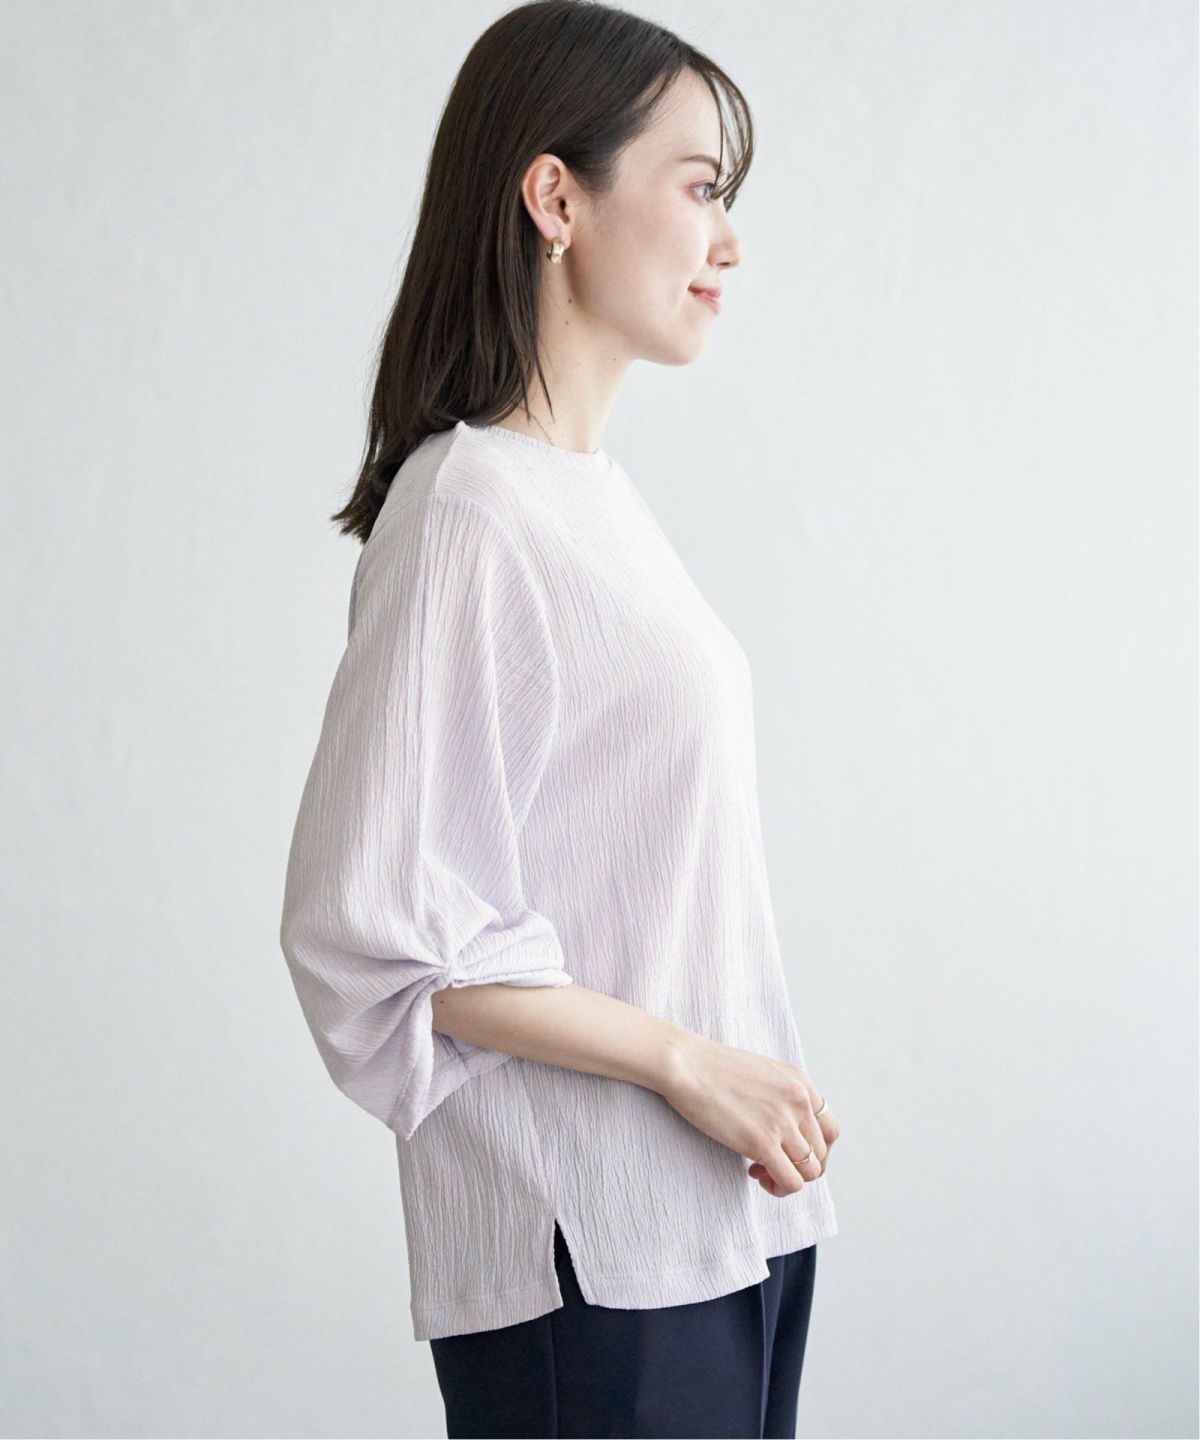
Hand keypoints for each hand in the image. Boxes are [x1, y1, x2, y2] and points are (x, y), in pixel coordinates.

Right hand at [659, 1033, 840, 1196]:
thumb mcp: (761, 1072)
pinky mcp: (762, 1143)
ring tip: (760, 1170)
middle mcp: (799, 1101)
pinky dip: (778, 1188)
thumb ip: (781, 1095)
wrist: (685, 1064)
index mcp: (800, 1082)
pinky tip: (756, 1176)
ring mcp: (783, 1122)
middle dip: (799, 1166)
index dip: (812, 1149)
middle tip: (769, 1163)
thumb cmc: (712, 1068)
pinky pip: (791, 1182)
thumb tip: (786, 1128)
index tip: (788, 1151)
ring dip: (788, 1178)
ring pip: (810, 1171)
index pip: (830, 1129)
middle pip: (821, 1153)